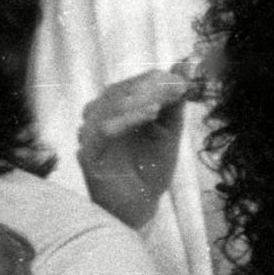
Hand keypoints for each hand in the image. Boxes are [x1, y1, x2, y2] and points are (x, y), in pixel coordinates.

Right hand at [77, 66, 195, 232]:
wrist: (139, 209)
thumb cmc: (149, 171)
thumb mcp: (168, 132)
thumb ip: (173, 102)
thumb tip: (184, 65)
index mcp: (114, 113)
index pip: (130, 86)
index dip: (155, 79)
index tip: (183, 80)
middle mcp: (98, 121)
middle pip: (118, 92)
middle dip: (150, 86)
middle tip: (178, 86)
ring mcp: (90, 137)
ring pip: (108, 106)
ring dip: (141, 99)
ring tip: (166, 100)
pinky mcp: (89, 155)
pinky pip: (104, 130)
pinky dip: (128, 118)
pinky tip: (151, 114)